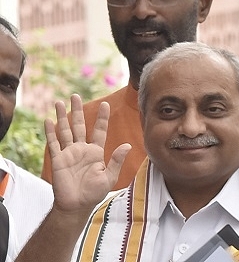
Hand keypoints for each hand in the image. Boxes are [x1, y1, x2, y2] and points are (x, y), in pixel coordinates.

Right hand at [45, 94, 130, 214]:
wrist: (77, 205)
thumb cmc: (94, 193)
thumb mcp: (109, 176)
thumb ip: (116, 160)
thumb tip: (127, 145)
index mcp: (96, 152)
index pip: (99, 130)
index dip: (102, 118)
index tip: (105, 104)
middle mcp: (82, 149)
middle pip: (79, 125)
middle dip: (77, 110)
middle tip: (75, 95)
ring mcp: (69, 153)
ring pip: (65, 130)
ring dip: (62, 117)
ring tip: (59, 102)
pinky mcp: (58, 159)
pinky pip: (53, 143)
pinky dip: (50, 132)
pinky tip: (48, 120)